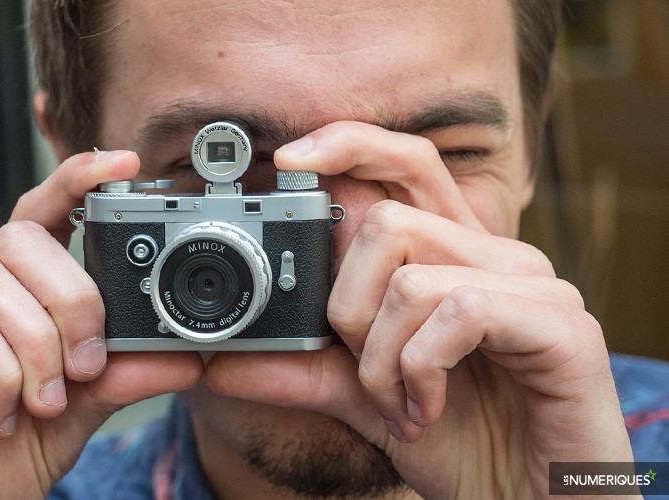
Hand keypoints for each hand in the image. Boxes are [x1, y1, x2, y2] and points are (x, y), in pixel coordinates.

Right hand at [0, 150, 203, 498]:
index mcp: (2, 303)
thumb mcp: (73, 418)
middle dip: (72, 297)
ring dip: (36, 343)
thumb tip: (186, 355)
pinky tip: (5, 413)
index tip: (125, 165)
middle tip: (85, 365)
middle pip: (18, 240)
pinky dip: (0, 369)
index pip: (37, 219)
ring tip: (45, 401)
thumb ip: (119, 379)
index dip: (76, 181)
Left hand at [205, 122, 631, 497]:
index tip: (286, 159)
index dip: (347, 145)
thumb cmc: (460, 439)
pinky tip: (428, 407)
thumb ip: (302, 368)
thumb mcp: (364, 396)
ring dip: (381, 357)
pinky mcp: (560, 326)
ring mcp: (534, 286)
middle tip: (363, 368)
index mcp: (454, 257)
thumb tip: (219, 364)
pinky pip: (461, 309)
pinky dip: (422, 368)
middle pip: (386, 220)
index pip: (405, 164)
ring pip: (412, 274)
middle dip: (346, 306)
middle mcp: (496, 256)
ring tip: (400, 403)